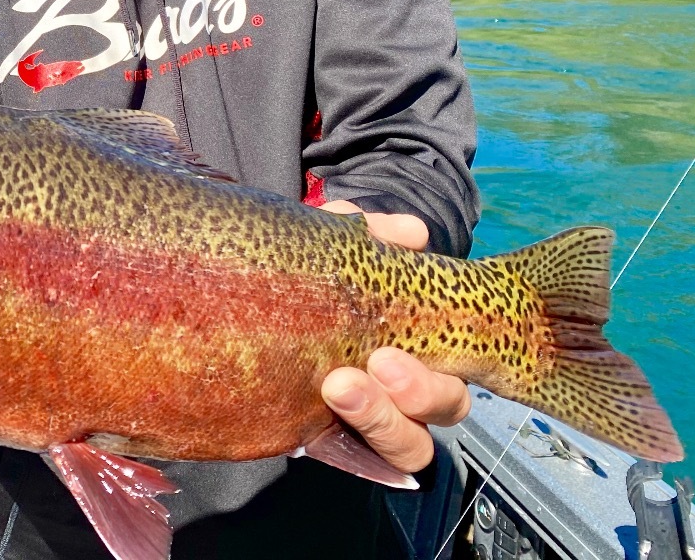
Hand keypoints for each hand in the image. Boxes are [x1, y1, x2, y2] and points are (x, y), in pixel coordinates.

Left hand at [317, 200, 471, 472]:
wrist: (239, 300)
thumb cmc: (302, 274)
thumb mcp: (325, 244)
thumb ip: (362, 230)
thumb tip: (412, 233)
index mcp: (412, 338)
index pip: (456, 361)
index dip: (438, 364)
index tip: (391, 349)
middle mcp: (400, 385)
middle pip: (445, 407)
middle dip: (420, 391)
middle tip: (375, 363)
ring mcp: (368, 417)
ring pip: (410, 445)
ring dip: (382, 420)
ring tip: (336, 386)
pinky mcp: (327, 439)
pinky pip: (359, 463)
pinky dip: (357, 459)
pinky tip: (323, 439)